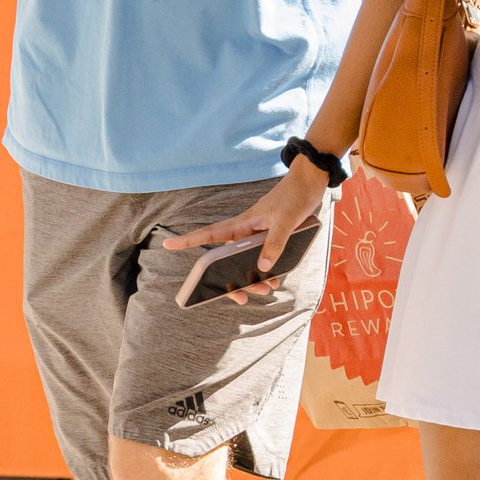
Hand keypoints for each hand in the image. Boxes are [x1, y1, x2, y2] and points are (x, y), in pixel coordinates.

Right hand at [178, 154, 330, 293]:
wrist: (311, 182)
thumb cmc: (294, 195)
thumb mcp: (286, 221)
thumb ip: (275, 243)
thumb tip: (263, 267)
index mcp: (243, 223)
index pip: (210, 233)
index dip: (189, 240)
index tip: (168, 244)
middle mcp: (247, 230)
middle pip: (228, 258)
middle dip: (231, 280)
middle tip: (239, 297)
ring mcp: (259, 234)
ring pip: (247, 262)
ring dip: (253, 278)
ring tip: (264, 290)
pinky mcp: (271, 237)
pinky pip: (264, 259)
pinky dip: (268, 271)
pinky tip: (275, 280)